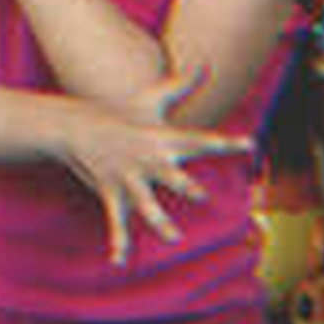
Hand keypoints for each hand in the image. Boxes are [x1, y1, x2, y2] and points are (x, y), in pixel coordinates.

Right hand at [55, 66, 251, 264]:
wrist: (75, 126)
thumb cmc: (118, 111)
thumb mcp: (150, 97)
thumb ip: (182, 83)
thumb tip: (207, 62)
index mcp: (162, 139)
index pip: (200, 141)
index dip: (225, 143)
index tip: (249, 144)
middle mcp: (148, 160)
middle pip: (170, 175)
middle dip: (184, 185)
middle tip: (200, 193)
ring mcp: (129, 178)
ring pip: (145, 204)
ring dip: (157, 220)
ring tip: (171, 235)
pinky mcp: (112, 193)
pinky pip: (117, 222)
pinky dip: (118, 242)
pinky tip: (119, 261)